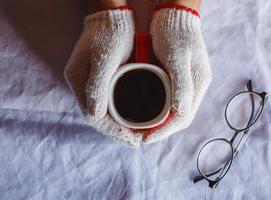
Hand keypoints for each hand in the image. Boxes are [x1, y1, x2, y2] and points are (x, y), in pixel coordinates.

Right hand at [64, 6, 141, 146]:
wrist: (113, 17)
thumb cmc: (111, 34)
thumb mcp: (105, 58)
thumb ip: (97, 86)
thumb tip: (94, 115)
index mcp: (79, 81)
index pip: (93, 116)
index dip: (113, 131)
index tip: (132, 140)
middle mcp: (82, 85)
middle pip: (97, 117)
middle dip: (116, 132)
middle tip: (136, 141)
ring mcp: (90, 82)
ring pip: (103, 112)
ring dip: (118, 126)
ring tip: (135, 135)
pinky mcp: (100, 79)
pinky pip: (108, 102)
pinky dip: (119, 114)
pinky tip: (131, 119)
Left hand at [143, 5, 211, 142]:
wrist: (174, 16)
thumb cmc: (174, 34)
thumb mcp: (176, 58)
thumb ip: (181, 85)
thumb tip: (181, 113)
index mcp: (197, 83)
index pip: (184, 117)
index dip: (165, 131)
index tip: (147, 137)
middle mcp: (195, 86)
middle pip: (181, 117)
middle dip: (162, 130)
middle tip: (143, 135)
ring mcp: (188, 82)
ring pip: (176, 110)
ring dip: (161, 122)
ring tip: (143, 127)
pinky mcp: (179, 77)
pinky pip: (171, 99)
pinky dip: (160, 109)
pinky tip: (148, 110)